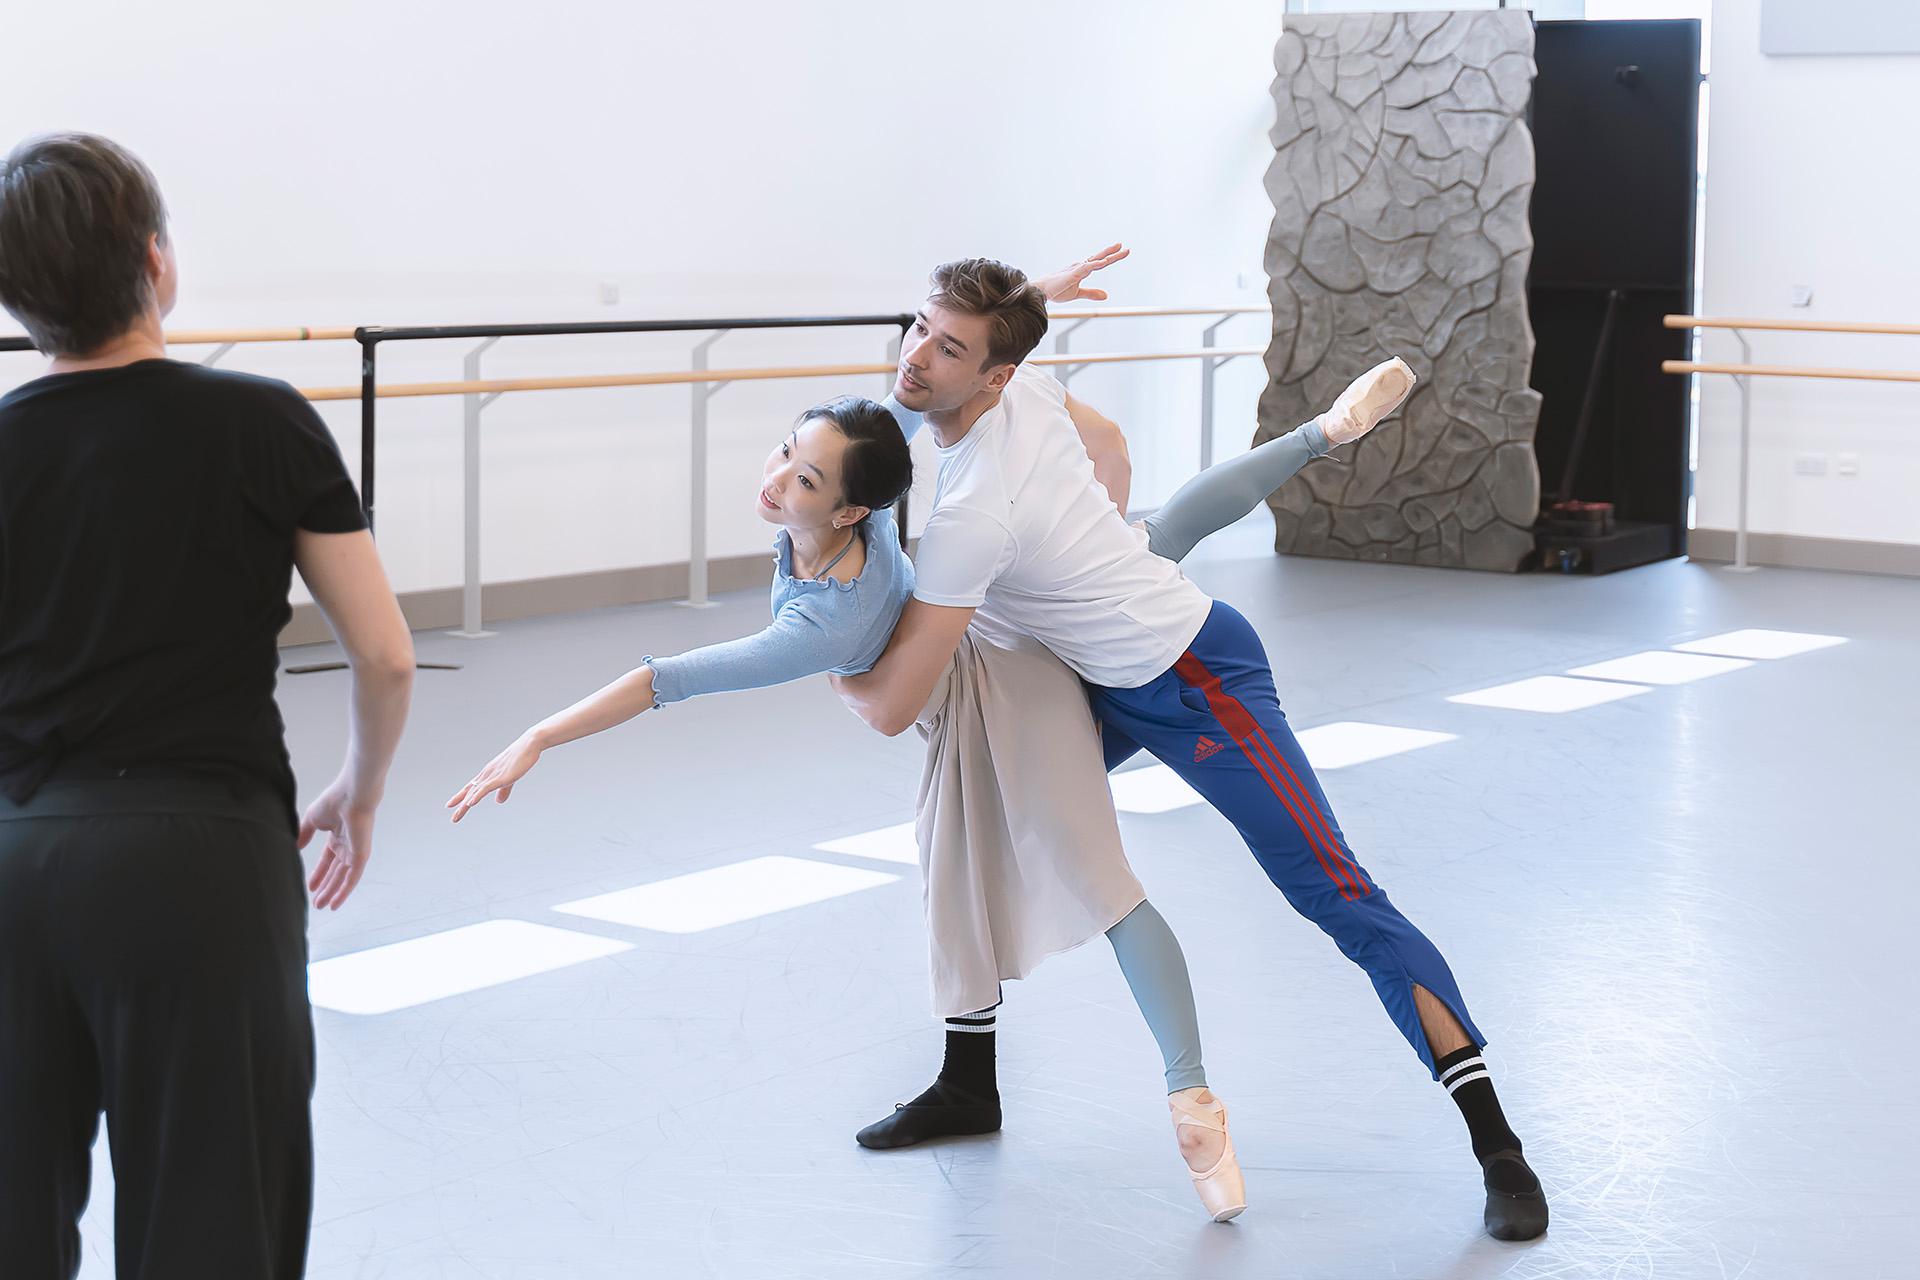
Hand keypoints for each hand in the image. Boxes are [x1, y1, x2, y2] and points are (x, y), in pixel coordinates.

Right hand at [299, 777, 377, 910]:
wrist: (351, 795)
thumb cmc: (334, 801)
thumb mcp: (313, 820)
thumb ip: (304, 834)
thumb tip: (294, 847)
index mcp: (338, 836)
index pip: (328, 860)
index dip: (318, 873)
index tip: (308, 886)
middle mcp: (347, 845)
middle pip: (335, 872)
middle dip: (325, 887)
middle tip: (315, 903)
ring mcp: (355, 851)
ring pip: (343, 878)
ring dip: (332, 892)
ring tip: (320, 905)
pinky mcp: (361, 855)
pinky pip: (353, 878)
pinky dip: (344, 891)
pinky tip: (335, 903)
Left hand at [446, 732, 542, 822]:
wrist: (529, 745)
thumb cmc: (521, 759)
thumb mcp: (510, 778)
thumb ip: (504, 790)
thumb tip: (498, 802)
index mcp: (488, 774)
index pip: (470, 787)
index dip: (460, 796)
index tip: (450, 805)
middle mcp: (486, 774)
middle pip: (470, 792)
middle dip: (460, 805)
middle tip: (454, 819)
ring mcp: (492, 775)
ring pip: (475, 792)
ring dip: (465, 805)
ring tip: (457, 815)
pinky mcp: (500, 777)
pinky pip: (485, 788)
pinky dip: (477, 796)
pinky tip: (470, 804)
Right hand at [1033, 243, 1129, 302]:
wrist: (1041, 292)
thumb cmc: (1056, 290)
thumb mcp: (1077, 293)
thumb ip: (1091, 293)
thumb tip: (1106, 296)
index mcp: (1082, 270)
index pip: (1099, 262)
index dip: (1110, 257)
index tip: (1122, 251)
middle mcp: (1081, 266)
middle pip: (1100, 258)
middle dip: (1113, 252)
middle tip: (1126, 248)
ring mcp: (1077, 269)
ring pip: (1096, 260)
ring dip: (1109, 255)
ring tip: (1120, 249)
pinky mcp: (1073, 274)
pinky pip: (1087, 267)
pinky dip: (1096, 263)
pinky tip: (1105, 261)